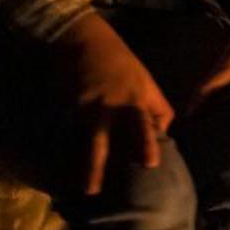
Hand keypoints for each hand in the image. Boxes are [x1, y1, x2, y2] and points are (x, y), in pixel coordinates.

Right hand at [53, 12, 172, 194]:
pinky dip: (67, 152)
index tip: (151, 164)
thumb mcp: (145, 80)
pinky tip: (63, 171)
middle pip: (117, 135)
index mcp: (136, 98)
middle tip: (117, 182)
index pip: (147, 123)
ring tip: (89, 190)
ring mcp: (88, 107)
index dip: (149, 143)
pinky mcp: (68, 107)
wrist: (82, 39)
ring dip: (90, 168)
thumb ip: (157, 106)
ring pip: (90, 141)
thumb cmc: (120, 62)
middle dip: (115, 159)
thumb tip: (166, 132)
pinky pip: (68, 134)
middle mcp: (113, 105)